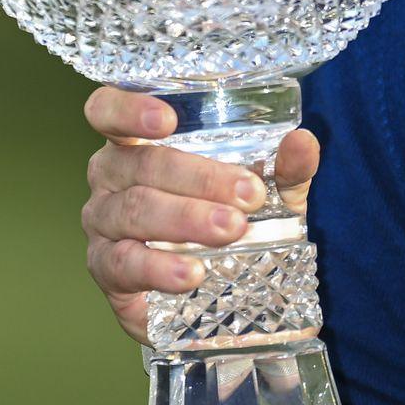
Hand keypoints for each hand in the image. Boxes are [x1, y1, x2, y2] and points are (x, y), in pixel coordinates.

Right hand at [80, 85, 322, 343]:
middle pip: (141, 164)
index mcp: (137, 142)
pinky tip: (192, 273)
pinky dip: (160, 268)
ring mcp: (101, 223)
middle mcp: (111, 175)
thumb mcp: (265, 194)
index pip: (109, 111)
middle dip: (200, 177)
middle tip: (248, 195)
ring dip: (186, 219)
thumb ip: (283, 169)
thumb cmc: (227, 220)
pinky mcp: (105, 270)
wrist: (218, 294)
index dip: (129, 110)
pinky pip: (125, 263)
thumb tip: (302, 142)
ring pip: (135, 210)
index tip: (168, 119)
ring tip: (232, 229)